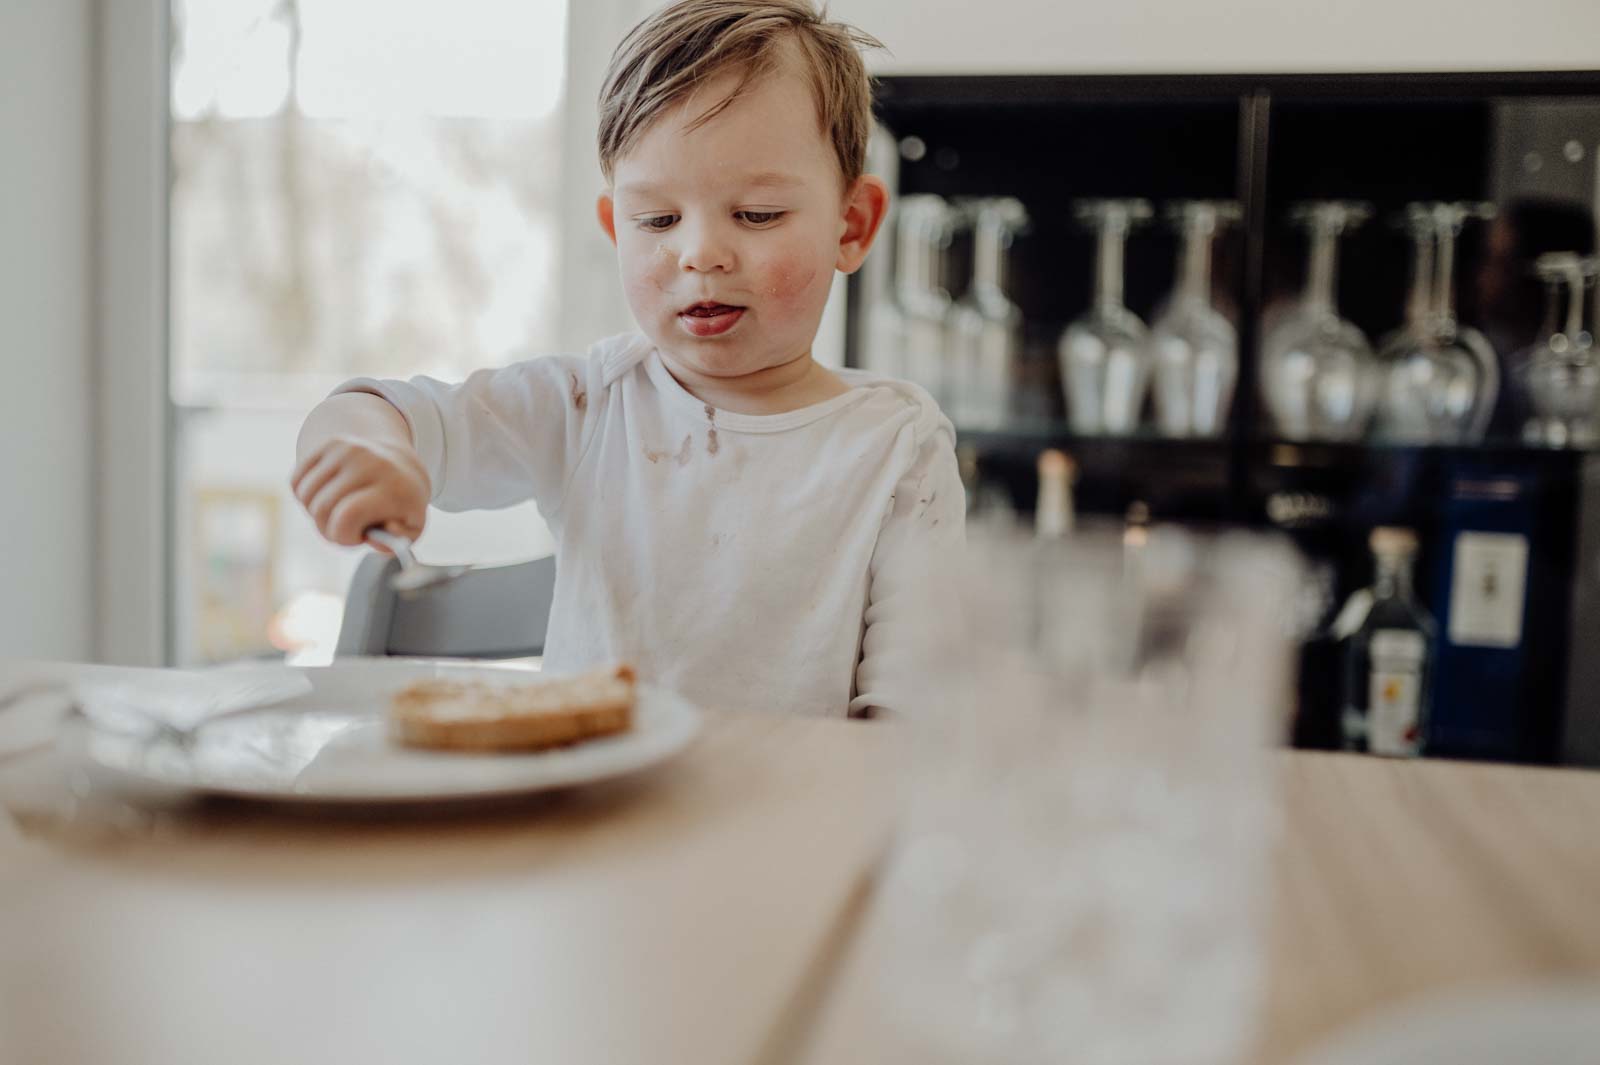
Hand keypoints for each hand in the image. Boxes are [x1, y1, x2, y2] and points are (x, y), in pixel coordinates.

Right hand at [290, 436, 429, 547]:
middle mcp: (370, 462)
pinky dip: (305, 497)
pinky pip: (297, 482)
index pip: (347, 515)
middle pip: (322, 508)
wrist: (401, 467)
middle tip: (347, 527)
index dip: (343, 536)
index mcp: (394, 487)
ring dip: (316, 513)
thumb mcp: (411, 530)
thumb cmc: (401, 507)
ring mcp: (348, 449)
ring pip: (305, 496)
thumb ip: (397, 542)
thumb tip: (377, 534)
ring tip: (339, 510)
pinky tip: (328, 495)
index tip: (358, 537)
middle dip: (328, 529)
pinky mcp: (330, 444)